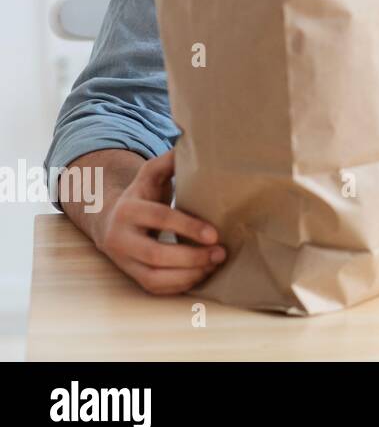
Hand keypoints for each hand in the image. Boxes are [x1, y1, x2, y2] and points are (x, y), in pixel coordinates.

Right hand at [92, 149, 225, 294]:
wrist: (108, 218)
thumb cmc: (142, 194)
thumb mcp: (151, 173)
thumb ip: (170, 160)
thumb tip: (192, 139)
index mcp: (129, 209)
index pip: (161, 218)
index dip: (188, 228)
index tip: (215, 234)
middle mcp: (120, 238)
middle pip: (156, 255)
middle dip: (192, 256)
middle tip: (221, 252)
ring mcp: (123, 260)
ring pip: (155, 277)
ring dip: (189, 274)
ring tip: (215, 263)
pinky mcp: (130, 275)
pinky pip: (155, 287)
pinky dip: (180, 285)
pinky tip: (201, 274)